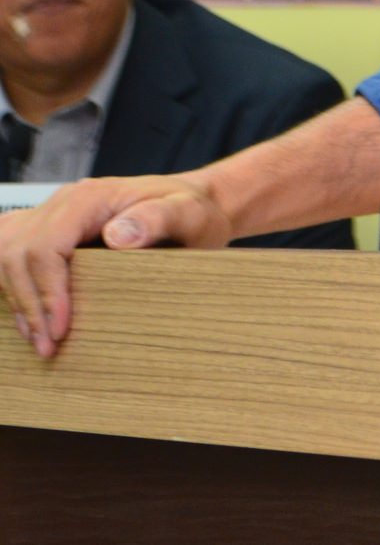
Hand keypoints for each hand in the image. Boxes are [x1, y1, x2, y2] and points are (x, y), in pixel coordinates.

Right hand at [0, 174, 233, 358]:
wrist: (196, 202)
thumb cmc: (193, 209)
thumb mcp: (188, 212)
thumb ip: (158, 219)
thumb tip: (118, 237)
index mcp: (87, 197)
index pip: (45, 246)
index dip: (46, 291)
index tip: (60, 328)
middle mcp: (63, 203)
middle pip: (18, 255)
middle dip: (29, 305)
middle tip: (48, 346)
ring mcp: (52, 215)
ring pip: (7, 258)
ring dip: (17, 301)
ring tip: (39, 340)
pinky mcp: (51, 231)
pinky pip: (11, 255)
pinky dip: (13, 286)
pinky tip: (25, 314)